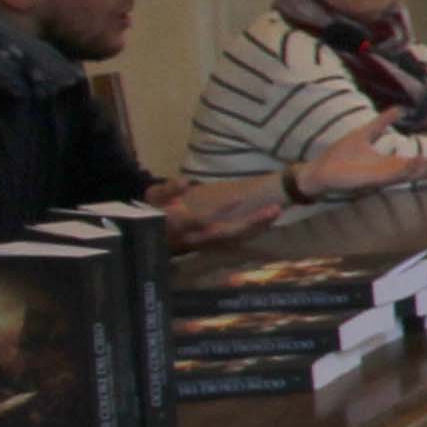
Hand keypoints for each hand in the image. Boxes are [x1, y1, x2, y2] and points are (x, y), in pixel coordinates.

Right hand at [160, 173, 285, 239]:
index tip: (238, 199)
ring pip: (236, 238)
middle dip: (250, 222)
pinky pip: (238, 239)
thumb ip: (167, 190)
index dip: (219, 210)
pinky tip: (270, 219)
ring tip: (276, 211)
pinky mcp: (215, 243)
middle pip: (227, 232)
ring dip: (257, 226)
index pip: (200, 220)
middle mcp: (196, 238)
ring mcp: (207, 242)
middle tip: (273, 209)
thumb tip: (185, 182)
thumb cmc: (152, 209)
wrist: (150, 233)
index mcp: (180, 226)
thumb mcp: (152, 197)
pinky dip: (254, 230)